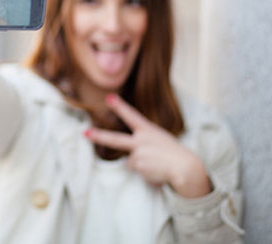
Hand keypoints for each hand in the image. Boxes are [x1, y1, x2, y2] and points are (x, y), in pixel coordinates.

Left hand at [84, 94, 211, 197]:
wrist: (187, 168)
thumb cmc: (175, 155)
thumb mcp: (160, 142)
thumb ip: (145, 144)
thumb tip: (132, 160)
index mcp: (148, 131)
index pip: (131, 116)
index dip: (119, 106)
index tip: (108, 97)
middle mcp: (141, 140)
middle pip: (115, 139)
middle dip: (98, 136)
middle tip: (84, 133)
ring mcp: (138, 153)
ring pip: (132, 163)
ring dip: (144, 167)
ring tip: (158, 165)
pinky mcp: (139, 165)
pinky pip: (138, 172)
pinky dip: (147, 174)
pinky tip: (157, 172)